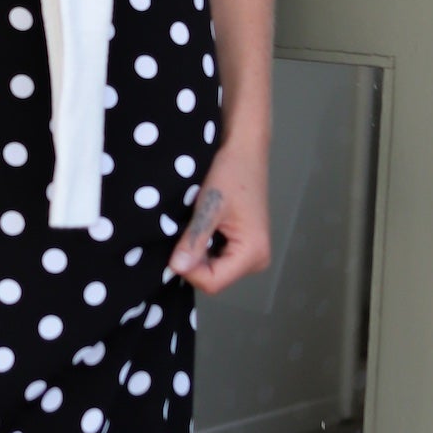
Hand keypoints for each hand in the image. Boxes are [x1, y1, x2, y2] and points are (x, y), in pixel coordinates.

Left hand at [167, 135, 268, 293]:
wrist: (244, 150)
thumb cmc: (231, 172)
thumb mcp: (209, 206)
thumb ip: (195, 239)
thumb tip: (176, 268)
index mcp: (253, 253)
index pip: (212, 282)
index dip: (189, 269)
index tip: (175, 245)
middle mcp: (257, 260)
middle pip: (213, 278)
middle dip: (193, 261)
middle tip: (184, 231)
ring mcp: (251, 254)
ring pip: (212, 270)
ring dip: (196, 253)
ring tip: (193, 226)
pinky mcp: (244, 246)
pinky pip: (217, 258)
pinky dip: (203, 247)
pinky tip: (200, 227)